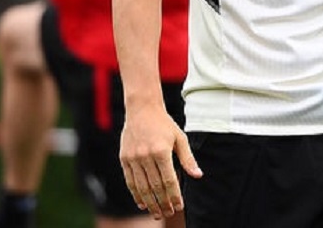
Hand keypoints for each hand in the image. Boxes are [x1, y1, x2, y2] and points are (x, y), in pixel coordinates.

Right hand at [119, 105, 201, 219]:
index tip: (179, 206)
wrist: (142, 109)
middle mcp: (145, 156)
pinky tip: (142, 203)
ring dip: (150, 202)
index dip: (174, 195)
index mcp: (161, 151)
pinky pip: (130, 181)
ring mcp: (133, 158)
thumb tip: (198, 175)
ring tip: (157, 213)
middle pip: (155, 186)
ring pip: (141, 187)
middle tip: (168, 213)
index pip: (169, 180)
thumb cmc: (164, 124)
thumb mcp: (180, 138)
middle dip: (162, 203)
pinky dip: (136, 194)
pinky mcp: (124, 159)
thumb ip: (187, 159)